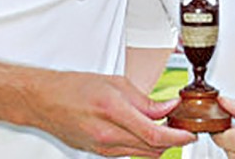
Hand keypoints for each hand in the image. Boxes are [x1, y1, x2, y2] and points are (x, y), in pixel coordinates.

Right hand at [22, 72, 194, 156]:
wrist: (45, 101)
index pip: (155, 134)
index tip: (190, 133)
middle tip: (180, 126)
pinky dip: (141, 144)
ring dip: (157, 143)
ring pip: (143, 153)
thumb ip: (145, 100)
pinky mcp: (99, 153)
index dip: (178, 136)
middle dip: (172, 140)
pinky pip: (129, 153)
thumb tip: (168, 107)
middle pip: (153, 148)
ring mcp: (103, 148)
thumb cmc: (74, 87)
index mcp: (113, 111)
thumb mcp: (115, 83)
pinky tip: (142, 130)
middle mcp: (108, 135)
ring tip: (162, 126)